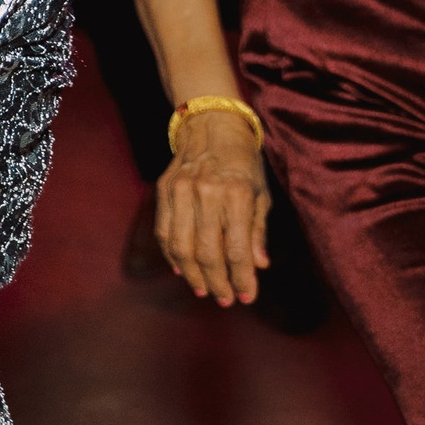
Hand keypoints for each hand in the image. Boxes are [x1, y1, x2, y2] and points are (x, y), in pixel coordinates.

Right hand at [153, 110, 269, 305]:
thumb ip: (257, 230)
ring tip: (204, 289)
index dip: (242, 278)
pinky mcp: (164, 190)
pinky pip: (164, 231)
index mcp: (236, 193)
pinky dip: (172, 254)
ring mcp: (180, 191)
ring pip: (181, 245)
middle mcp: (205, 192)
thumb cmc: (244, 163)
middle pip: (207, 252)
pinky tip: (183, 269)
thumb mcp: (260, 194)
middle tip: (224, 299)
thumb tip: (259, 265)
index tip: (247, 296)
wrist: (211, 125)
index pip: (237, 249)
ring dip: (192, 274)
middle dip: (217, 281)